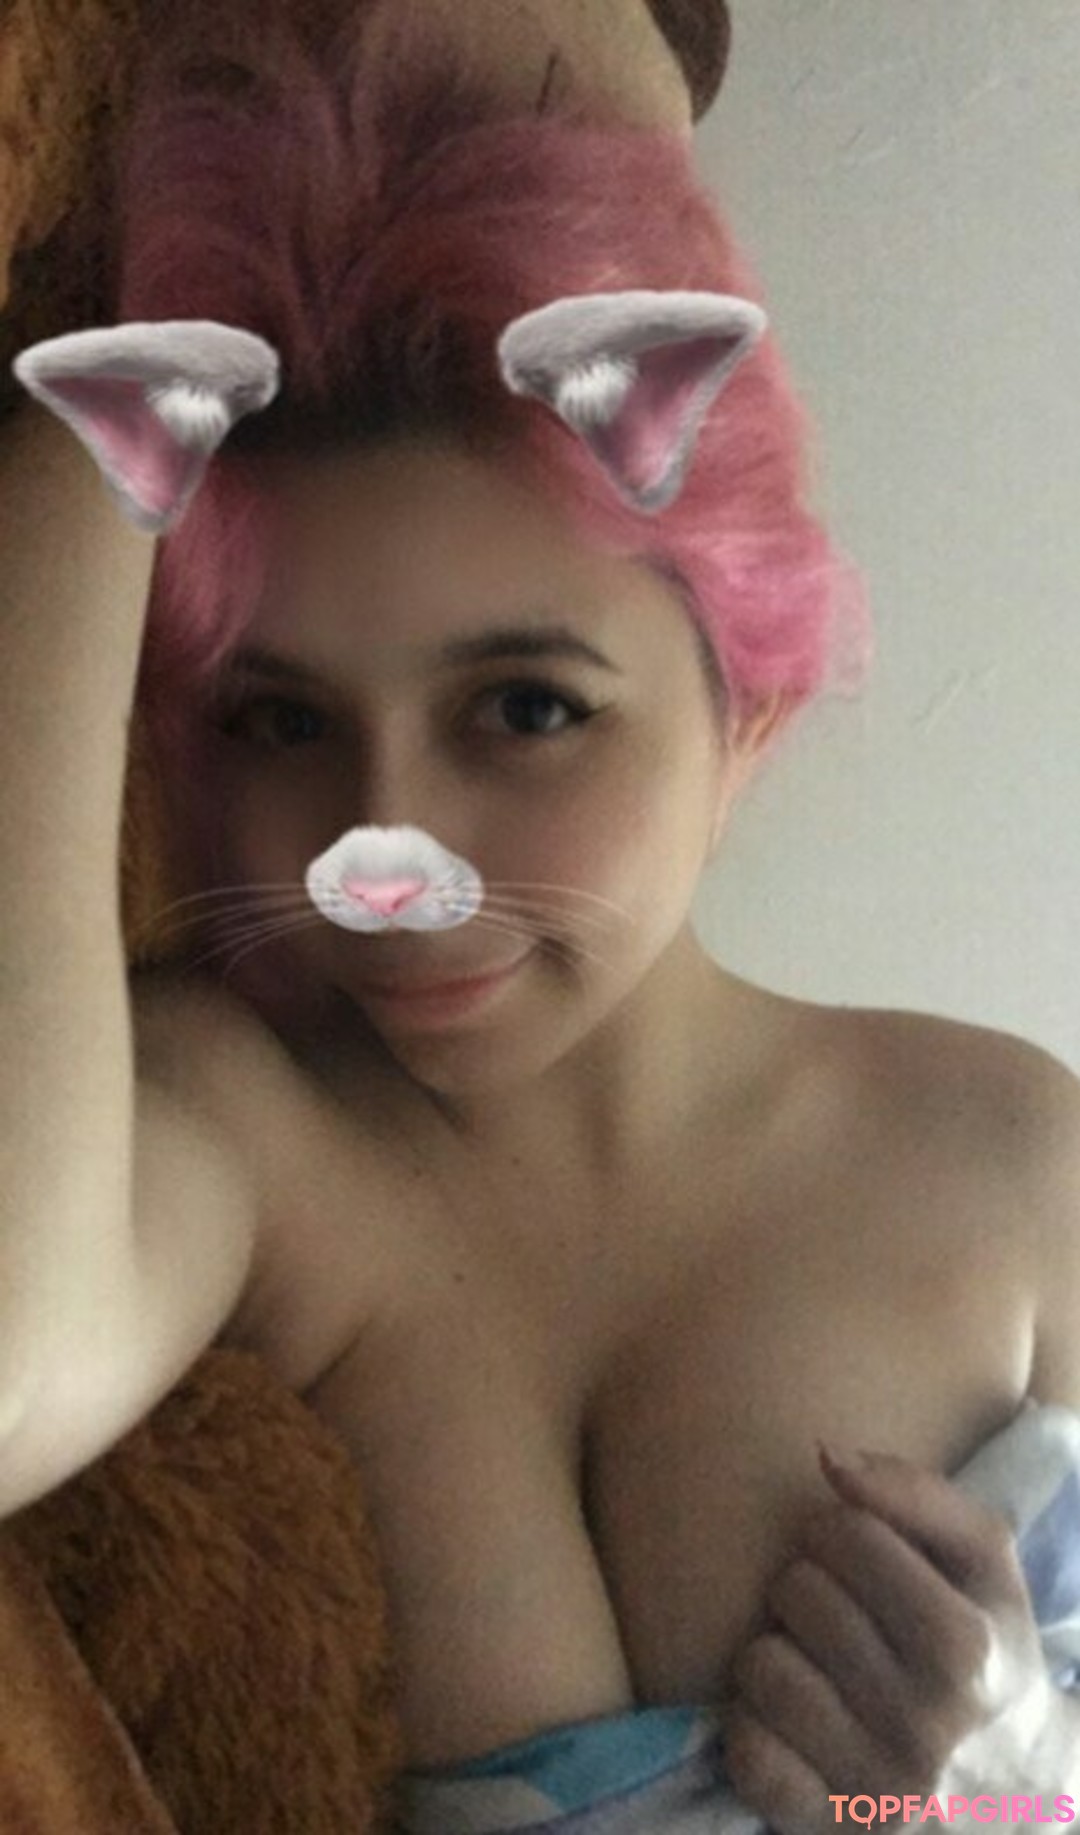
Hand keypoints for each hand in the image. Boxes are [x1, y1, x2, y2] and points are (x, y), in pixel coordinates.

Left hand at [721, 1443, 1050, 1834]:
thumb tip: (826, 1454)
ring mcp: (872, 1786)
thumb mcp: (987, 1564)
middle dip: (810, 1588)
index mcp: (966, 1650)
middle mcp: (922, 1725)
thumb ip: (916, 1493)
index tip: (860, 1557)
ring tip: (820, 1663)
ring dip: (780, 1652)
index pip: (844, 1535)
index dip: (841, 1533)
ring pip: (759, 1666)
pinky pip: (745, 1750)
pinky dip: (757, 1727)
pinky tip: (799, 1722)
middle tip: (842, 1613)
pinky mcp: (829, 1828)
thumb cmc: (992, 1652)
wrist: (1019, 1793)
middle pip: (795, 1593)